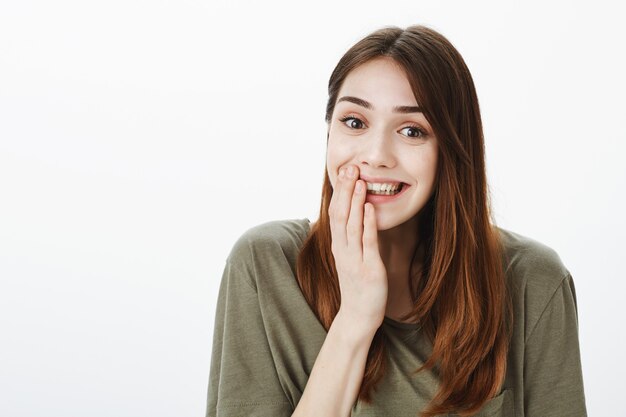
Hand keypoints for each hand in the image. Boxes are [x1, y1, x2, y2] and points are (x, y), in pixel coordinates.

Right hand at [328, 164, 387, 336]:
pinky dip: (368, 224)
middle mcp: (342, 250)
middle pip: (340, 214)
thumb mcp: (350, 257)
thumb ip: (351, 236)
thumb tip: (357, 213)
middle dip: (345, 191)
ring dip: (355, 202)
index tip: (345, 171)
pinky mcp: (369, 269)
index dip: (340, 191)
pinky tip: (371, 208)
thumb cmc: (357, 285)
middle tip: (350, 168)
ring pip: (351, 225)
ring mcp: (354, 260)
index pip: (335, 212)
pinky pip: (367, 243)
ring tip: (360, 181)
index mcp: (338, 245)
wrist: (358, 315)